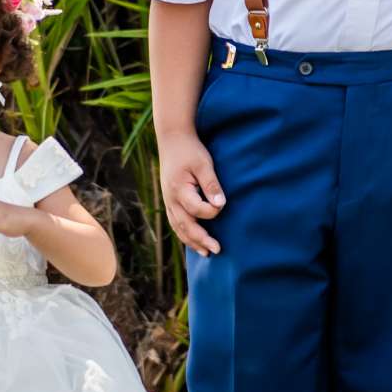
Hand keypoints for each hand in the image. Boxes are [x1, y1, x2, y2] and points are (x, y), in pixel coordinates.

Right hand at [159, 131, 225, 257]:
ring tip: (206, 253)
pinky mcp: (169, 200)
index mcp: (179, 189)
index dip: (211, 212)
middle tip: (217, 250)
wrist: (172, 139)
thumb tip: (220, 206)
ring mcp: (168, 201)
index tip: (223, 206)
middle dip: (201, 240)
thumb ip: (211, 185)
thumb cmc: (190, 150)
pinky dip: (184, 233)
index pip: (196, 209)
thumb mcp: (204, 164)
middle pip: (185, 225)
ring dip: (192, 241)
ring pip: (178, 227)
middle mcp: (170, 199)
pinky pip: (175, 222)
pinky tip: (193, 241)